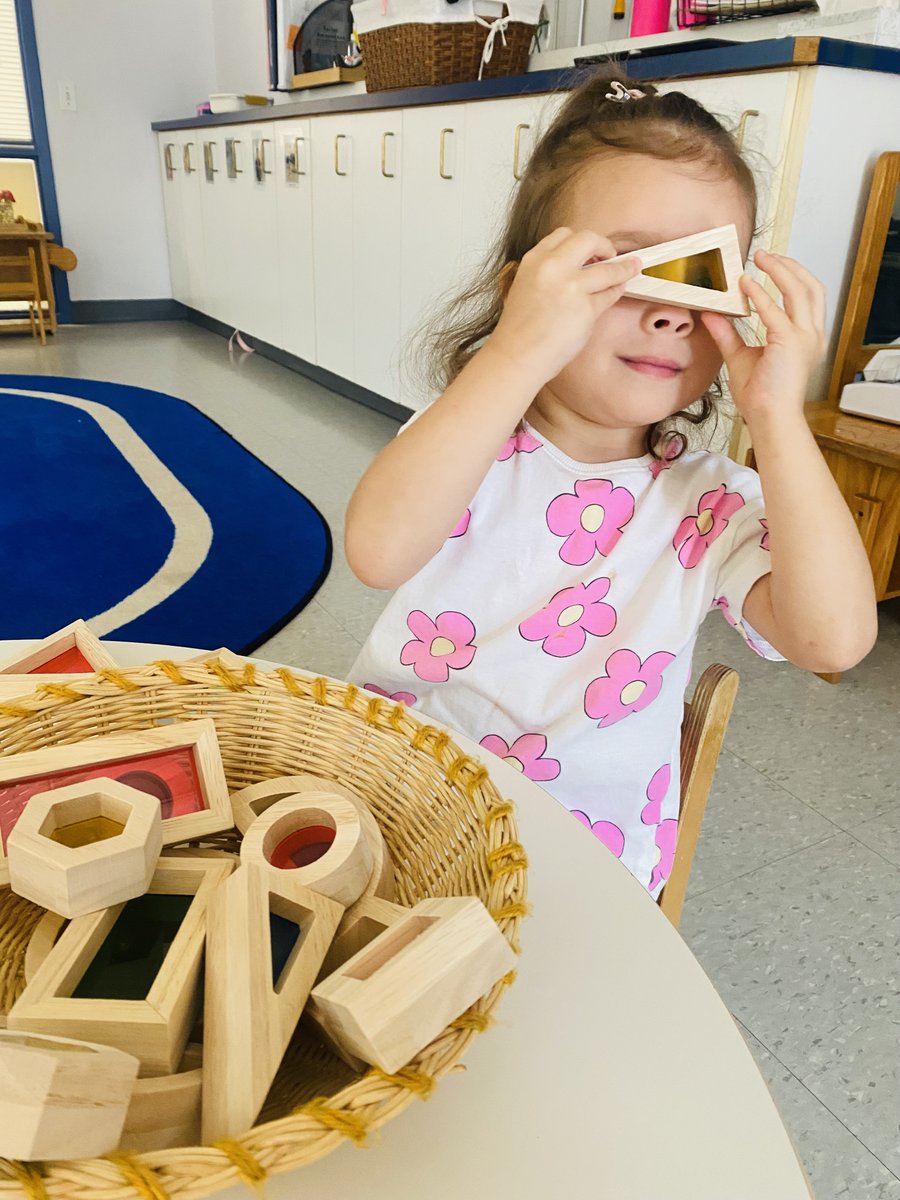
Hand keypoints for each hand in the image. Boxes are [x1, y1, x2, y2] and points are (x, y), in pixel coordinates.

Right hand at [488, 228, 641, 385]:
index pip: (564, 235)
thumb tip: (579, 267)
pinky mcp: (586, 308)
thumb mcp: (525, 286)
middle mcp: (552, 267)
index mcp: (534, 260)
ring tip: (631, 268)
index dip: (580, 242)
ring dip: (623, 268)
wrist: (516, 356)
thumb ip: (548, 272)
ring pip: (608, 269)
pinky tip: (617, 291)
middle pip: (589, 240)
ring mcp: (570, 287)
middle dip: (604, 245)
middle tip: (611, 254)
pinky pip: (609, 295)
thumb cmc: (519, 331)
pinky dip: (616, 291)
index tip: (588, 251)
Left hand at [700, 250, 825, 422]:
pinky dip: (760, 293)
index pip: (807, 296)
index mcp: (807, 337)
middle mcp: (812, 334)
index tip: (769, 264)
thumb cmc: (760, 395)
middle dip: (789, 265)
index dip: (790, 275)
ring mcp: (805, 337)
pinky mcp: (790, 342)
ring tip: (759, 259)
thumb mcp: (739, 357)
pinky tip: (745, 284)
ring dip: (779, 270)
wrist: (768, 418)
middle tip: (764, 255)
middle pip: (810, 286)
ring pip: (800, 290)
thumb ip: (727, 333)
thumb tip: (710, 313)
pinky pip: (775, 310)